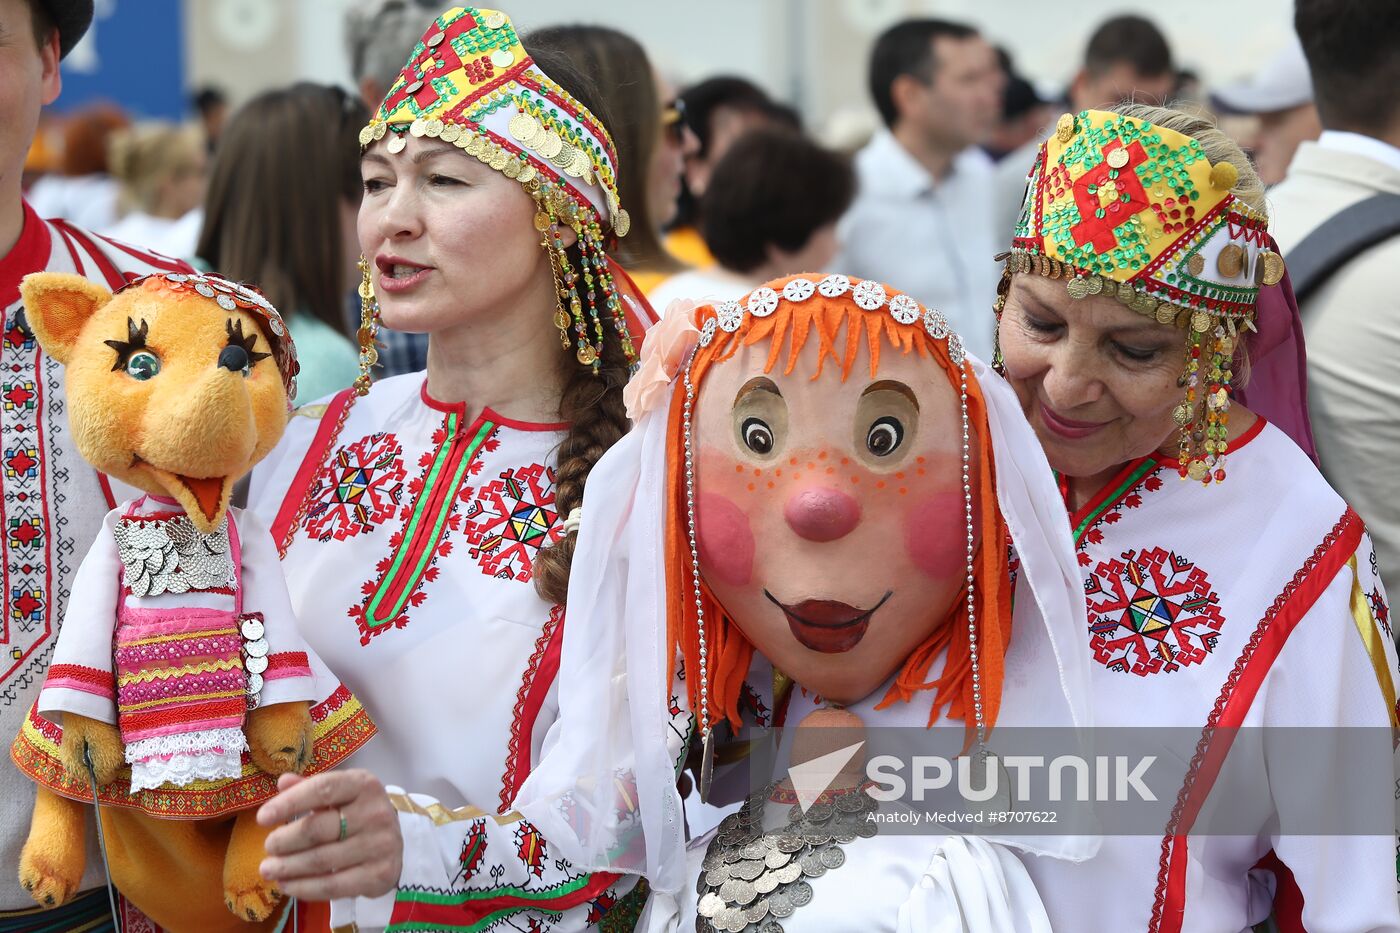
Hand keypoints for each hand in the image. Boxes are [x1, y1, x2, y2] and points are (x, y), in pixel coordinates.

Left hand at [256, 769, 401, 900]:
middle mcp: (376, 812)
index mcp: (364, 784)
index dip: (289, 803)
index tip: (262, 818)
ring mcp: (380, 845)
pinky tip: (287, 884)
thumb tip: (283, 782)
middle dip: (284, 841)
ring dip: (288, 867)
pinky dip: (304, 887)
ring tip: (268, 869)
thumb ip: (311, 788)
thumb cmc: (358, 815)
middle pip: (317, 829)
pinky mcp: (379, 874)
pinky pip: (333, 885)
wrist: (395, 845)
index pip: (322, 789)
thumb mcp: (341, 794)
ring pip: (321, 860)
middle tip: (268, 847)